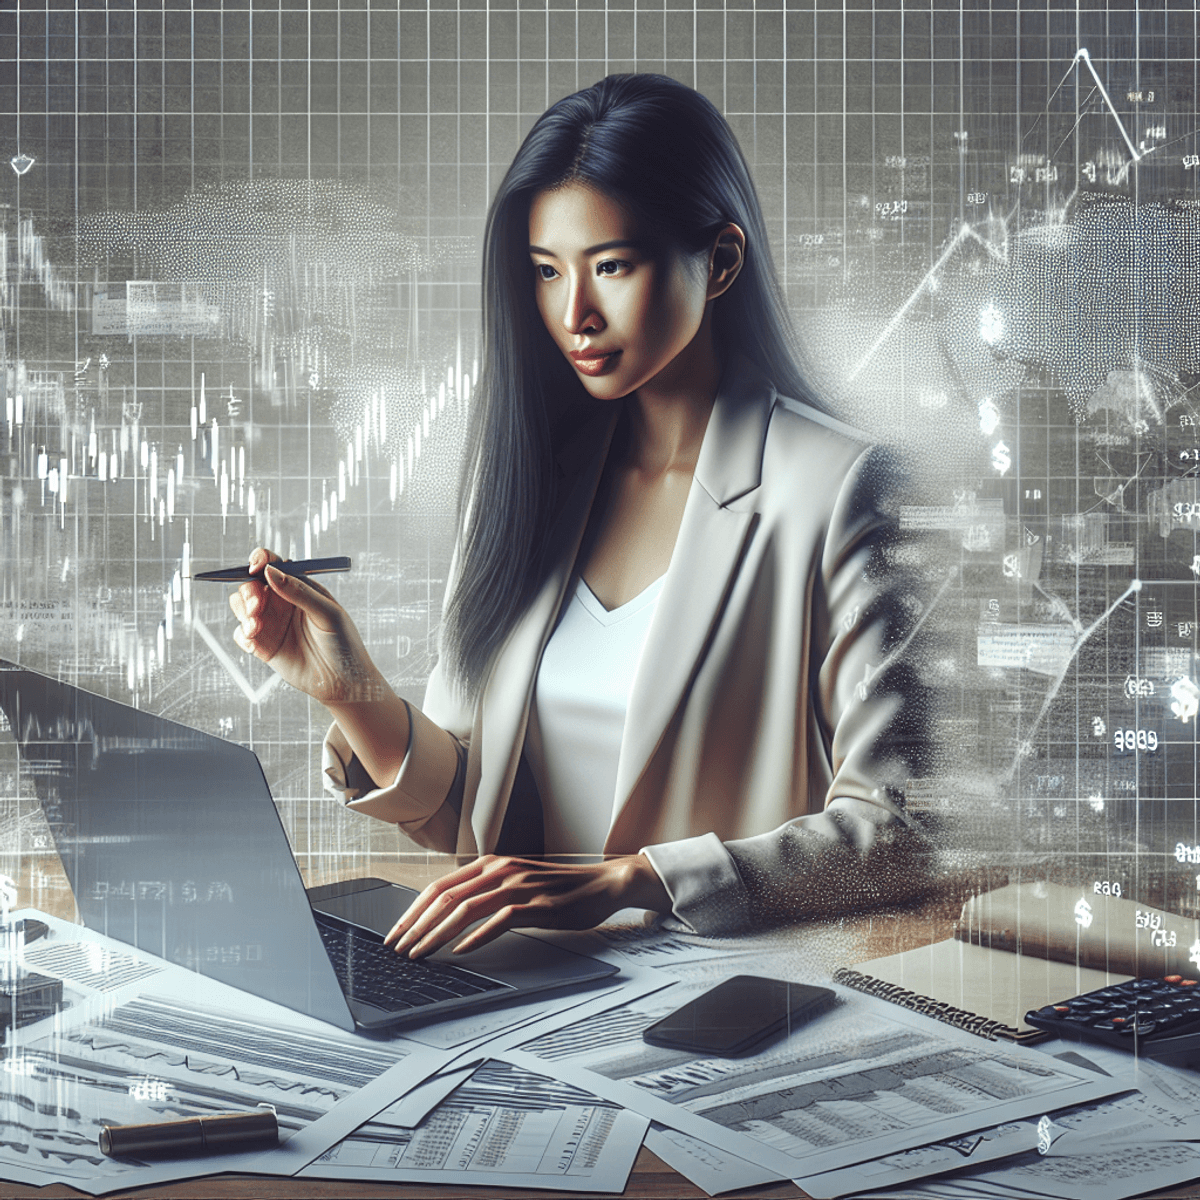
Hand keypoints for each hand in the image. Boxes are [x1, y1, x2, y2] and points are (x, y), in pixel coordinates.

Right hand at [229, 547, 384, 705]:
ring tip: (257, 628)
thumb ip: (300, 593)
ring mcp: (272, 624)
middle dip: (248, 592)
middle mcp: (283, 603)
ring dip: (243, 614)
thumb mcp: (327, 614)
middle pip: (251, 585)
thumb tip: (271, 572)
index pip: (275, 566)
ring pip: (241, 607)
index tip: (256, 567)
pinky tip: (255, 646)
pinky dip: (243, 637)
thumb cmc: (345, 645)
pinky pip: (241, 635)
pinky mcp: (264, 646)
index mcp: (301, 588)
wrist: (344, 684)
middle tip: (256, 606)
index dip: (261, 561)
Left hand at [384, 854, 671, 957]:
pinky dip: (478, 936)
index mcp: (493, 863)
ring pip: (467, 908)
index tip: (397, 933)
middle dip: (418, 925)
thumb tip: (449, 912)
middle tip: (400, 949)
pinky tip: (463, 950)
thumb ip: (486, 889)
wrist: (602, 883)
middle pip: (447, 896)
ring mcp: (520, 886)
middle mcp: (502, 870)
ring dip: (439, 934)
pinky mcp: (539, 905)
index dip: (414, 911)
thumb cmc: (559, 887)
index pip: (440, 886)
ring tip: (421, 954)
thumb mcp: (517, 881)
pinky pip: (501, 919)